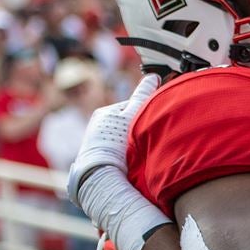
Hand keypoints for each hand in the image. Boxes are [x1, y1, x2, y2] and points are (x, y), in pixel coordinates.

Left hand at [67, 73, 160, 210]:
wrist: (98, 173)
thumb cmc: (114, 141)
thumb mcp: (132, 115)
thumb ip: (142, 96)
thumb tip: (153, 76)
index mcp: (103, 113)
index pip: (129, 108)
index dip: (144, 113)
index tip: (152, 122)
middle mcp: (97, 127)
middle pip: (125, 124)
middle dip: (136, 130)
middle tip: (145, 139)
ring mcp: (96, 144)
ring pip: (121, 139)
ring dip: (130, 144)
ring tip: (137, 153)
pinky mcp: (97, 160)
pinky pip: (116, 152)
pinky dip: (124, 155)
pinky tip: (129, 162)